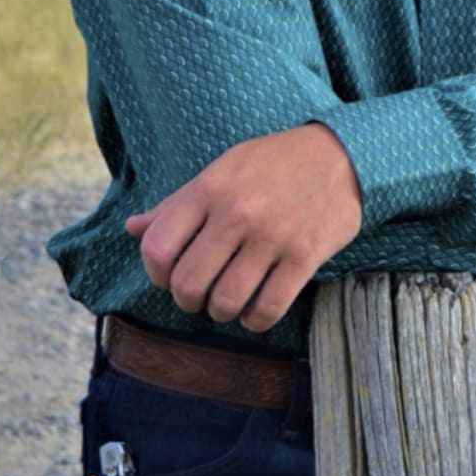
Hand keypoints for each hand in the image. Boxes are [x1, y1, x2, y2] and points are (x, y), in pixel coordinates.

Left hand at [125, 124, 362, 333]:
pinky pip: (266, 310)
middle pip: (187, 284)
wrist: (342, 155)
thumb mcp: (222, 170)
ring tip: (231, 299)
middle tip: (201, 295)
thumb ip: (178, 203)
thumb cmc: (274, 164)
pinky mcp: (304, 256)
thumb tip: (132, 228)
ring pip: (225, 303)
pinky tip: (257, 307)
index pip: (157, 247)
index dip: (155, 274)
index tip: (170, 276)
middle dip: (188, 300)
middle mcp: (236, 213)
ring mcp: (272, 236)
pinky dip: (255, 320)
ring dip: (223, 311)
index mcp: (209, 188)